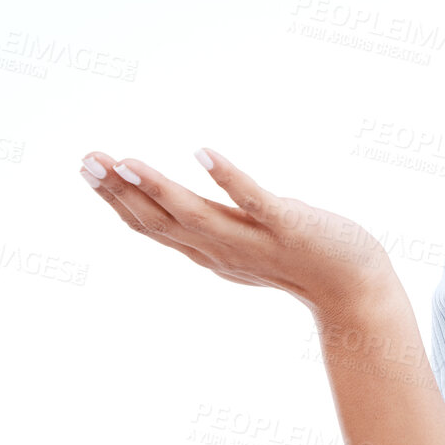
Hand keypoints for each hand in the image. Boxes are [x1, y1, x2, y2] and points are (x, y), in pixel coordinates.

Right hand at [78, 147, 397, 320]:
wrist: (357, 289)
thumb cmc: (306, 262)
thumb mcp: (248, 249)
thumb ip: (216, 231)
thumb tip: (184, 213)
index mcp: (211, 252)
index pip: (153, 227)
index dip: (116, 199)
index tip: (88, 169)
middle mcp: (225, 251)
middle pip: (162, 222)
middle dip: (120, 191)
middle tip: (87, 158)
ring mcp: (256, 240)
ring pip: (197, 215)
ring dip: (159, 188)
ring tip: (126, 162)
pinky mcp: (289, 226)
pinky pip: (254, 202)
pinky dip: (228, 178)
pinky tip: (204, 154)